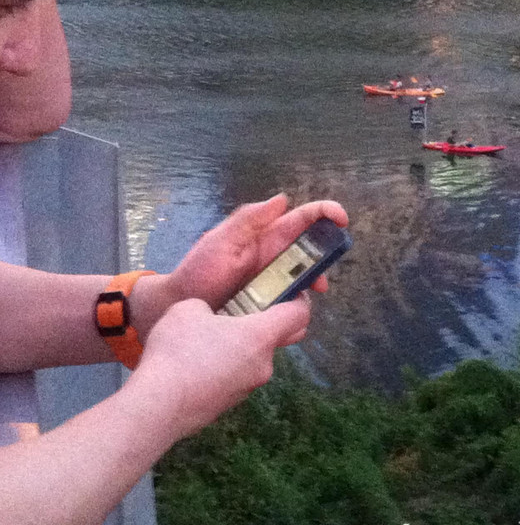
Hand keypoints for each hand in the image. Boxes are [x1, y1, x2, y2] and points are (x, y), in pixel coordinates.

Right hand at [129, 296, 311, 438]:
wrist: (156, 406)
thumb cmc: (178, 351)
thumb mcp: (189, 309)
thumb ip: (208, 307)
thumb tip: (208, 318)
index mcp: (261, 336)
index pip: (299, 315)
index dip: (297, 301)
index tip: (287, 293)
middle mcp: (263, 364)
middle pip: (276, 339)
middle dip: (262, 325)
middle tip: (235, 315)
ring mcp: (247, 388)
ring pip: (251, 360)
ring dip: (236, 349)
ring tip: (202, 343)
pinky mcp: (229, 405)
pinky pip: (233, 379)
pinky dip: (221, 370)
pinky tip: (193, 368)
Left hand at [161, 194, 348, 312]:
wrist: (173, 308)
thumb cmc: (196, 272)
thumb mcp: (219, 241)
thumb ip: (248, 220)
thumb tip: (282, 199)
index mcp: (268, 238)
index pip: (305, 220)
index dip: (327, 214)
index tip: (341, 220)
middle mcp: (277, 260)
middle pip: (315, 256)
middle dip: (324, 267)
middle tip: (319, 284)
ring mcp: (276, 286)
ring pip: (307, 287)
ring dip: (308, 298)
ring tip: (294, 309)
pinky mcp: (270, 311)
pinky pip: (292, 314)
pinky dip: (294, 319)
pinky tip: (283, 325)